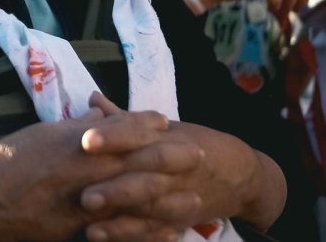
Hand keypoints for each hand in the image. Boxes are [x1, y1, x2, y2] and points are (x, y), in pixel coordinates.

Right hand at [0, 95, 182, 240]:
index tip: (165, 120)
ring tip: (193, 198)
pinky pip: (116, 232)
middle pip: (132, 164)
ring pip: (130, 201)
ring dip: (165, 199)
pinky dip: (142, 232)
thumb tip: (101, 115)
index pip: (115, 130)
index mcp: (70, 144)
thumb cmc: (6, 162)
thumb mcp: (40, 134)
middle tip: (197, 154)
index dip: (142, 124)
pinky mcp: (74, 232)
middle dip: (167, 159)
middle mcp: (79, 172)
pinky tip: (164, 233)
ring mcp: (78, 205)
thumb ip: (75, 127)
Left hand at [78, 96, 283, 237]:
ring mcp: (178, 197)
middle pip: (144, 176)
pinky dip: (133, 237)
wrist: (241, 174)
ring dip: (120, 219)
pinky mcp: (180, 220)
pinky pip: (156, 231)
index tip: (86, 141)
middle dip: (115, 187)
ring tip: (90, 225)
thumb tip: (93, 97)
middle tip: (84, 195)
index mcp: (166, 138)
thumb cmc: (196, 143)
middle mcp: (173, 168)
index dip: (113, 137)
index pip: (138, 135)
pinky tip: (107, 239)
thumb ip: (125, 118)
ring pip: (149, 209)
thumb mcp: (167, 127)